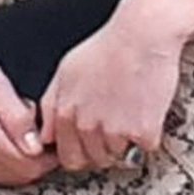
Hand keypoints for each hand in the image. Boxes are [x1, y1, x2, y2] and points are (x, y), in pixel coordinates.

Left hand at [38, 5, 183, 173]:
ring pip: (118, 156)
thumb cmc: (107, 45)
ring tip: (130, 111)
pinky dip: (148, 135)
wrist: (142, 34)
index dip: (81, 151)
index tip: (91, 144)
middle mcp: (86, 126)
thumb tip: (45, 136)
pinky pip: (145, 148)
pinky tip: (146, 110)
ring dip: (125, 142)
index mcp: (65, 112)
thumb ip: (51, 105)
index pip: (68, 156)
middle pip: (93, 160)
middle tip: (114, 128)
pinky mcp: (142, 132)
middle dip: (102, 150)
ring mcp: (114, 131)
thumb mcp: (66, 70)